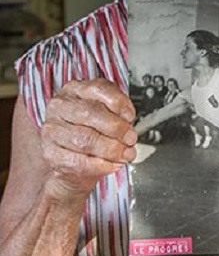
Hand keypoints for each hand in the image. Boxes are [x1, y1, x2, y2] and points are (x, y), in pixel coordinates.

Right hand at [41, 79, 136, 198]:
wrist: (72, 161)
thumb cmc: (91, 130)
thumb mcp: (105, 113)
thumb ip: (117, 112)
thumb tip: (128, 122)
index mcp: (75, 89)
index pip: (98, 89)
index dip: (119, 103)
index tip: (130, 116)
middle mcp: (60, 106)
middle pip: (90, 113)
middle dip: (117, 128)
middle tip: (130, 139)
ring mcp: (52, 130)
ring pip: (85, 139)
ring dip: (111, 149)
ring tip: (125, 154)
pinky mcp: (50, 153)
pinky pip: (78, 162)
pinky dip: (101, 166)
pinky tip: (112, 165)